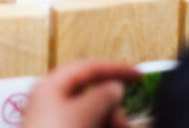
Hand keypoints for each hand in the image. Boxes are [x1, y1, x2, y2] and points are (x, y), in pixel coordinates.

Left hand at [22, 59, 140, 127]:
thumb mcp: (83, 114)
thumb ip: (102, 97)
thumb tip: (115, 86)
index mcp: (51, 85)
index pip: (87, 67)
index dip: (115, 69)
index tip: (139, 76)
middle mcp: (49, 100)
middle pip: (89, 95)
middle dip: (112, 109)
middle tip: (125, 125)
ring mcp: (52, 121)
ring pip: (88, 116)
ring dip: (107, 122)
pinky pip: (82, 126)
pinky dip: (96, 127)